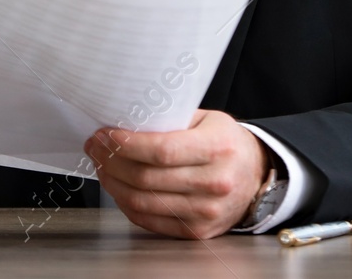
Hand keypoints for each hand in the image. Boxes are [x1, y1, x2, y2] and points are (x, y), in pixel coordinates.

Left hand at [85, 109, 268, 238]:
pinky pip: (149, 219)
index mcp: (217, 147)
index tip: (105, 136)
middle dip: (111, 161)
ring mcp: (206, 211)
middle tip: (95, 147)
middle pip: (147, 177)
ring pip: (143, 201)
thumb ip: (171, 121)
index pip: (162, 150)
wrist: (256, 176)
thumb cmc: (226, 143)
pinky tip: (118, 186)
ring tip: (101, 165)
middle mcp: (214, 182)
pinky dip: (126, 203)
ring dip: (113, 183)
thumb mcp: (207, 120)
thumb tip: (125, 120)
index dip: (127, 145)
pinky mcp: (196, 231)